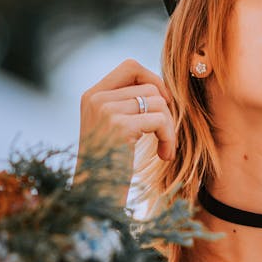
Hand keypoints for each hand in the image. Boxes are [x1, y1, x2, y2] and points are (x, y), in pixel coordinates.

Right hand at [76, 59, 174, 190]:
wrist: (95, 195)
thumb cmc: (110, 167)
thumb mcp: (112, 129)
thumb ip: (127, 105)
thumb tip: (162, 88)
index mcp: (92, 95)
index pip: (130, 66)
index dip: (153, 79)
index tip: (164, 104)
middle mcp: (95, 98)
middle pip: (150, 87)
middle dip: (166, 112)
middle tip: (166, 135)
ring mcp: (105, 110)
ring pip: (159, 102)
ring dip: (170, 128)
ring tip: (164, 149)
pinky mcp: (118, 125)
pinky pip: (160, 119)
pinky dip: (169, 137)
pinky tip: (164, 155)